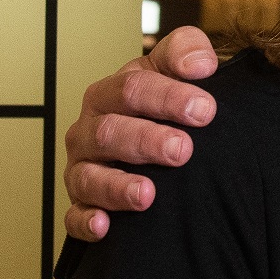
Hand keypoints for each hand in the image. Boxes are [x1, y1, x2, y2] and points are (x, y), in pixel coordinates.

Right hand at [62, 24, 220, 238]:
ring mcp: (83, 168)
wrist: (154, 140)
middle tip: (183, 150)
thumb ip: (186, 51)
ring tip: (148, 195)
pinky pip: (74, 217)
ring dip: (117, 187)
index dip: (168, 97)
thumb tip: (201, 63)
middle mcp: (90, 129)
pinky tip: (104, 227)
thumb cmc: (164, 104)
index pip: (132, 88)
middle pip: (109, 132)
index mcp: (111, 93)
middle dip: (146, 140)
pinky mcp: (81, 204)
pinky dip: (86, 222)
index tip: (206, 109)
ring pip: (89, 176)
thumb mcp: (174, 69)